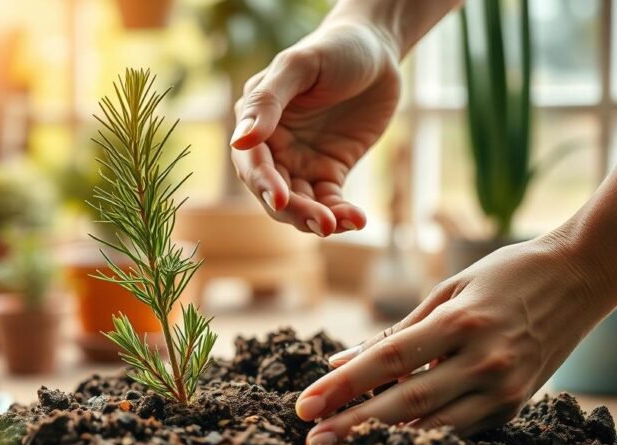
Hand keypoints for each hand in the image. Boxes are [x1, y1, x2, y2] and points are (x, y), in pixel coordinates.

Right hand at [230, 20, 400, 236]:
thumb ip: (268, 101)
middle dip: (295, 211)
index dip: (264, 183)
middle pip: (274, 192)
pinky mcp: (330, 170)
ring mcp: (302, 162)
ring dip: (317, 219)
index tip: (280, 199)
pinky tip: (357, 219)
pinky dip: (341, 214)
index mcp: (257, 121)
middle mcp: (274, 147)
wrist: (376, 49)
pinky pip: (330, 201)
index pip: (253, 162)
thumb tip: (240, 141)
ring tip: (340, 223)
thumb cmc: (333, 49)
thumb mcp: (299, 66)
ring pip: (301, 203)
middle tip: (321, 223)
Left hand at [294, 234, 616, 444]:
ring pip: (432, 425)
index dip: (344, 385)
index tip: (305, 404)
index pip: (388, 359)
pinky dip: (420, 435)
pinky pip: (458, 428)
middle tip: (311, 440)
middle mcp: (485, 359)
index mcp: (461, 322)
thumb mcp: (447, 290)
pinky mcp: (516, 405)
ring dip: (381, 439)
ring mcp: (504, 387)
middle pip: (405, 401)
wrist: (582, 276)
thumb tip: (339, 363)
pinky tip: (386, 441)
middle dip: (352, 423)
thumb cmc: (506, 274)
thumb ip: (395, 332)